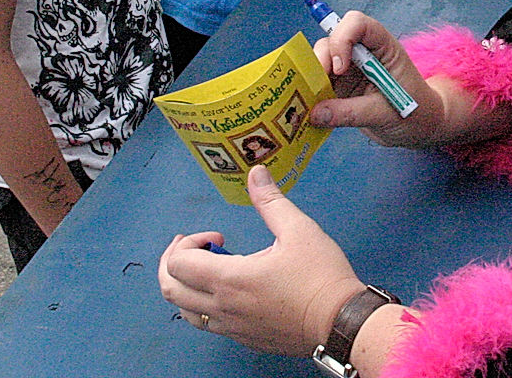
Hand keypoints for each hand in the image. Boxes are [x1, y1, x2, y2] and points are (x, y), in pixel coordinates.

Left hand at [158, 166, 363, 354]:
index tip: (219, 235)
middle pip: (170, 290)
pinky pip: (209, 325)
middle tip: (192, 248)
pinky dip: (205, 306)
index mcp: (230, 279)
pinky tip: (229, 292)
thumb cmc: (321, 277)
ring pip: (186, 312)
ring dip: (186, 287)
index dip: (189, 242)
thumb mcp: (298, 230)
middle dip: (172, 264)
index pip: (178, 263)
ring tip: (207, 270)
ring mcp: (232, 327)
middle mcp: (223, 307)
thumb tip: (256, 174)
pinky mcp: (245, 339)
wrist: (340, 321)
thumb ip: (271, 201)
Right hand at [312, 12, 511, 149]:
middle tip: (317, 86)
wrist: (419, 128)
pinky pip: (319, 82)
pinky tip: (309, 109)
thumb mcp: (386, 114)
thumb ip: (351, 113)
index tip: (340, 69)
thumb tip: (315, 113)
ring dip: (312, 76)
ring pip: (321, 60)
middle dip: (321, 59)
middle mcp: (364, 53)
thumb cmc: (415, 113)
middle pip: (333, 40)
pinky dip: (310, 91)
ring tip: (309, 101)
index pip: (359, 24)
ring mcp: (350, 68)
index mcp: (384, 48)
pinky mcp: (340, 86)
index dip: (343, 38)